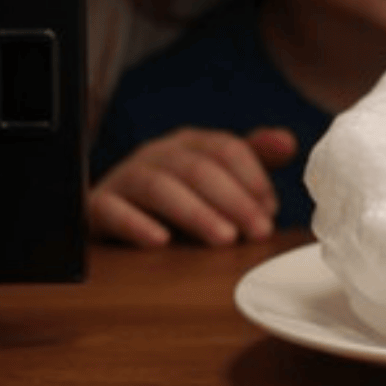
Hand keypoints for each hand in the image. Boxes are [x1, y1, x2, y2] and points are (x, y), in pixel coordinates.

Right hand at [87, 126, 297, 247]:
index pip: (226, 148)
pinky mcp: (97, 206)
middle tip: (259, 231)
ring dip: (195, 212)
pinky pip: (111, 209)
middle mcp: (156, 154)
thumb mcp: (218, 177)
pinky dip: (135, 224)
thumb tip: (288, 143)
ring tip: (224, 238)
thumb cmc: (178, 197)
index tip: (271, 210)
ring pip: (158, 186)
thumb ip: (254, 159)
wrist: (113, 213)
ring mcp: (124, 177)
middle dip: (233, 200)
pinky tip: (160, 242)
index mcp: (189, 144)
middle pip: (197, 167)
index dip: (252, 178)